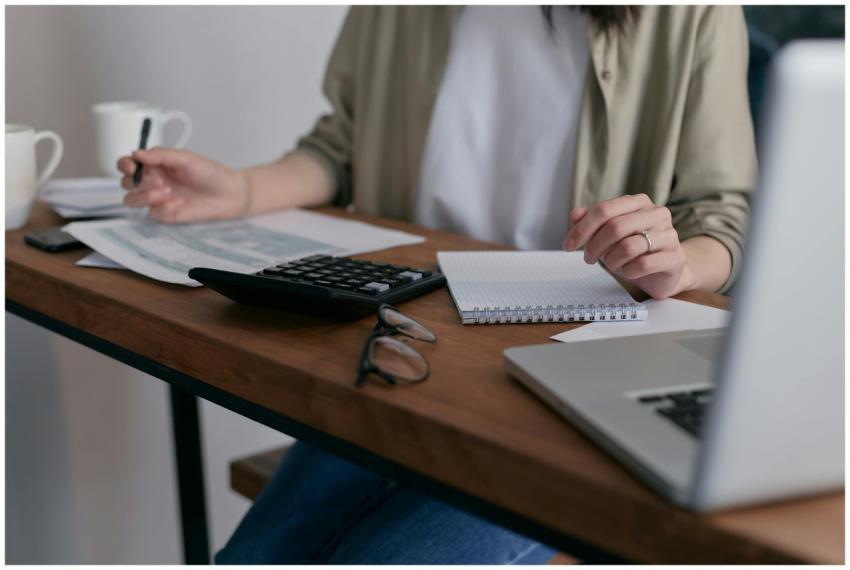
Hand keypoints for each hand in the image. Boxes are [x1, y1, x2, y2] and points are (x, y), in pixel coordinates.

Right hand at [117, 147, 249, 222]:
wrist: (230, 194)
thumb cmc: (210, 173)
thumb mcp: (186, 158)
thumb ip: (161, 155)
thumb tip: (137, 153)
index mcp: (154, 164)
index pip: (128, 164)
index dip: (125, 165)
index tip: (132, 166)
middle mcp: (152, 181)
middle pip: (125, 182)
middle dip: (136, 181)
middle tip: (159, 180)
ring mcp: (157, 199)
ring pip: (131, 199)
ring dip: (143, 195)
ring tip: (166, 191)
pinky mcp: (165, 214)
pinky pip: (153, 213)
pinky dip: (164, 207)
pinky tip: (181, 203)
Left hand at [563, 194, 694, 298]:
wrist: (663, 272)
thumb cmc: (633, 250)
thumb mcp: (608, 235)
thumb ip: (591, 222)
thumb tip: (575, 214)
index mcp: (639, 202)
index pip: (604, 209)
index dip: (582, 228)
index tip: (568, 245)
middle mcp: (657, 213)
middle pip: (615, 227)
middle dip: (594, 246)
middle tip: (588, 258)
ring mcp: (669, 235)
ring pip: (628, 247)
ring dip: (612, 260)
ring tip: (612, 264)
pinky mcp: (675, 257)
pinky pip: (643, 264)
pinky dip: (628, 271)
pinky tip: (628, 271)